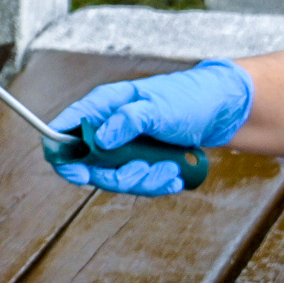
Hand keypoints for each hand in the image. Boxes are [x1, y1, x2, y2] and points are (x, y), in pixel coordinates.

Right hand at [45, 59, 253, 194]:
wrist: (220, 111)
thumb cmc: (189, 99)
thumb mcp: (158, 108)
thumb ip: (126, 121)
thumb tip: (99, 140)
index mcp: (103, 105)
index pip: (64, 129)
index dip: (62, 154)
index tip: (79, 173)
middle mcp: (108, 127)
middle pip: (89, 164)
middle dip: (116, 176)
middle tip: (142, 171)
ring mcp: (123, 146)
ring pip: (114, 177)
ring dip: (142, 181)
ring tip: (169, 171)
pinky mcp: (139, 160)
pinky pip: (136, 181)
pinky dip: (155, 183)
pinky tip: (174, 177)